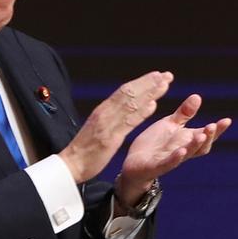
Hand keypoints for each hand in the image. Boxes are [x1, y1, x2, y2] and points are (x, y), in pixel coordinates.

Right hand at [58, 71, 172, 183]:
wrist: (71, 164)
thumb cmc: (85, 148)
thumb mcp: (98, 127)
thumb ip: (110, 117)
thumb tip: (122, 107)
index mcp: (103, 110)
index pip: (124, 91)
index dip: (142, 82)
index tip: (157, 75)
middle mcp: (105, 112)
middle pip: (129, 92)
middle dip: (149, 83)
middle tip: (166, 75)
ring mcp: (107, 124)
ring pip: (131, 103)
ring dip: (149, 93)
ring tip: (165, 84)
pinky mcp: (110, 138)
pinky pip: (128, 123)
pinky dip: (141, 113)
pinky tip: (153, 106)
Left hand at [116, 93, 231, 206]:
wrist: (134, 163)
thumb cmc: (155, 144)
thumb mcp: (170, 124)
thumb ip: (184, 113)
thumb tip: (198, 96)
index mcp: (187, 140)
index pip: (206, 135)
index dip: (218, 130)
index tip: (227, 120)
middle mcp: (183, 150)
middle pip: (201, 146)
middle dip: (209, 137)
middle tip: (213, 126)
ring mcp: (171, 159)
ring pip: (188, 154)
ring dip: (195, 145)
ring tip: (202, 135)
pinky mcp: (157, 167)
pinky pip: (169, 163)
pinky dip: (176, 158)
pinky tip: (181, 151)